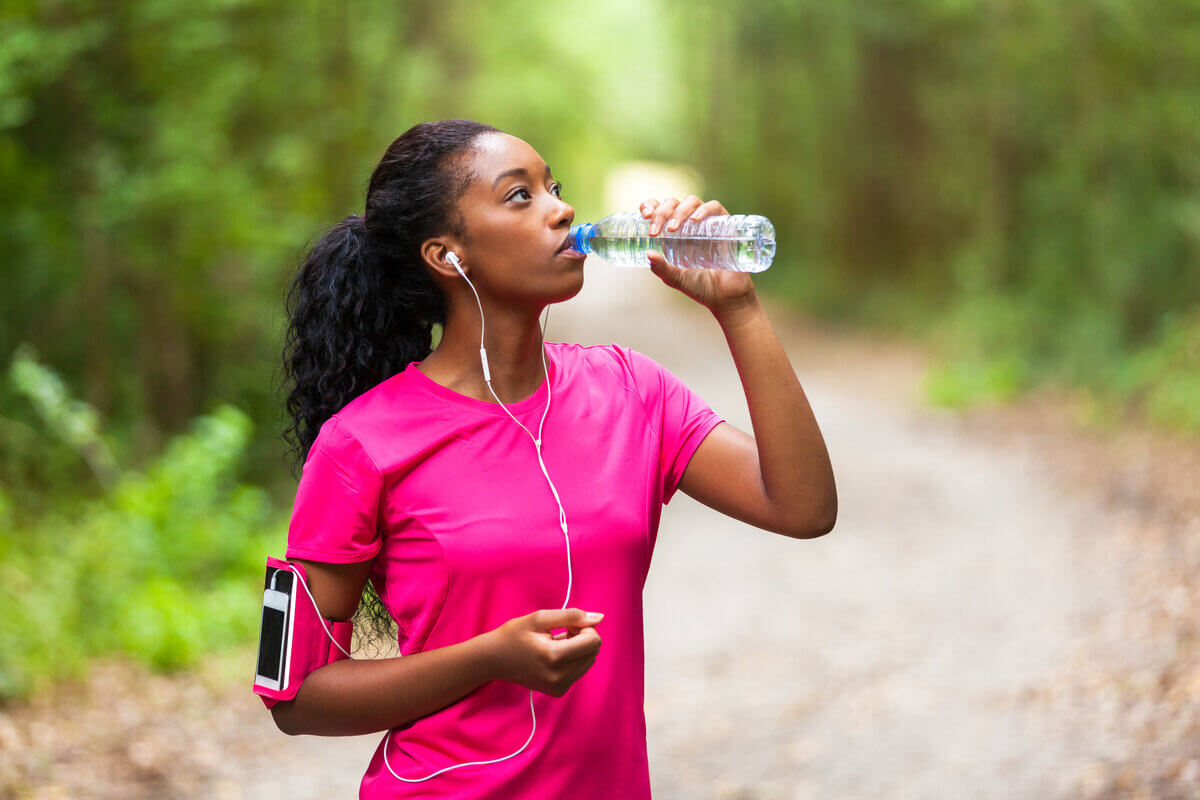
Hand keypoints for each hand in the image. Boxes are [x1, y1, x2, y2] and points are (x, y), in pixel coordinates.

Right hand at [484, 608, 603, 697]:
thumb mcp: (540, 618)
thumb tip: (600, 618)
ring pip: (588, 661)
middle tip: (561, 632)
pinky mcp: (558, 691)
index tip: (568, 624)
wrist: (494, 660)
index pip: (593, 641)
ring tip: (555, 643)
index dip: (585, 627)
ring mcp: (559, 687)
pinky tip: (553, 655)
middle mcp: (559, 677)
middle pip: (593, 652)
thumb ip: (572, 616)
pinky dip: (572, 660)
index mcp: (554, 657)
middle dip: (582, 637)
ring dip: (578, 648)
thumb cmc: (514, 635)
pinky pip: (579, 671)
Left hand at [639, 195, 757, 315]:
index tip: (645, 216)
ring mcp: (706, 222)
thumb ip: (661, 268)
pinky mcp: (724, 224)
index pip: (658, 209)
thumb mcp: (675, 278)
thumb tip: (648, 254)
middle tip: (654, 232)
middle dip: (661, 213)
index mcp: (672, 232)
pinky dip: (704, 210)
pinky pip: (714, 207)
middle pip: (673, 203)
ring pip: (691, 202)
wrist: (725, 295)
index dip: (650, 206)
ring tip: (673, 229)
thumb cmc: (699, 286)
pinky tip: (695, 220)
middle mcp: (688, 223)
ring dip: (680, 211)